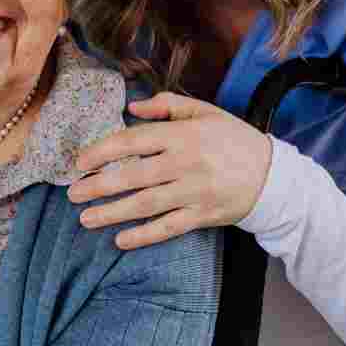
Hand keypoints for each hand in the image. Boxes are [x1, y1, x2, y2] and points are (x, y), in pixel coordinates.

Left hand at [67, 93, 272, 249]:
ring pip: (146, 204)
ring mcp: (194, 191)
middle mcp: (185, 162)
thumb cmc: (234, 140)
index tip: (80, 162)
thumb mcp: (205, 112)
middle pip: (133, 176)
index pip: (133, 141)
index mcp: (183, 134)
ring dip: (112, 213)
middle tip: (73, 194)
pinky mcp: (203, 215)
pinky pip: (168, 228)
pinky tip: (120, 240)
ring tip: (86, 219)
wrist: (273, 175)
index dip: (102, 152)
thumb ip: (168, 104)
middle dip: (98, 186)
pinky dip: (144, 236)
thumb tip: (132, 107)